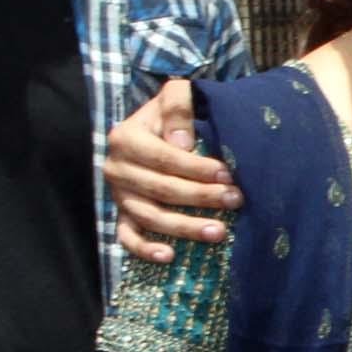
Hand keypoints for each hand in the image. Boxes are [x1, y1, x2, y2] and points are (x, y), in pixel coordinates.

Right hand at [100, 81, 235, 262]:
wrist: (154, 126)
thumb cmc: (170, 114)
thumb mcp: (175, 95)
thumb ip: (178, 106)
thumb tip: (181, 144)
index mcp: (125, 138)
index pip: (164, 158)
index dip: (197, 168)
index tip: (228, 174)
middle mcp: (116, 168)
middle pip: (161, 189)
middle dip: (201, 197)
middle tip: (235, 200)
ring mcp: (118, 194)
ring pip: (150, 217)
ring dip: (184, 227)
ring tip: (218, 232)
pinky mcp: (122, 214)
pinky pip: (127, 236)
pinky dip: (145, 249)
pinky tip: (169, 256)